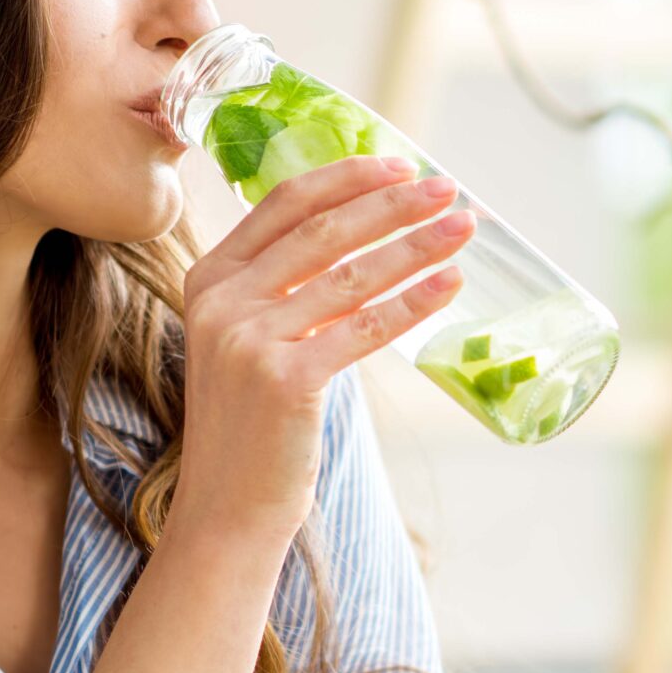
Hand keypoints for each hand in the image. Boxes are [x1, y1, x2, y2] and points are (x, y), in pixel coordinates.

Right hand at [171, 154, 473, 545]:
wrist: (227, 509)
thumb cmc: (253, 426)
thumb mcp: (249, 341)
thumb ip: (284, 289)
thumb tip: (363, 236)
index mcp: (208, 278)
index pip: (283, 204)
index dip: (346, 177)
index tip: (398, 163)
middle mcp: (222, 301)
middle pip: (323, 230)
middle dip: (393, 203)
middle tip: (447, 187)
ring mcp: (249, 339)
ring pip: (351, 274)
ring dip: (416, 244)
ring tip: (462, 228)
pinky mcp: (285, 380)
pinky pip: (364, 327)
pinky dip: (413, 300)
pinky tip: (449, 283)